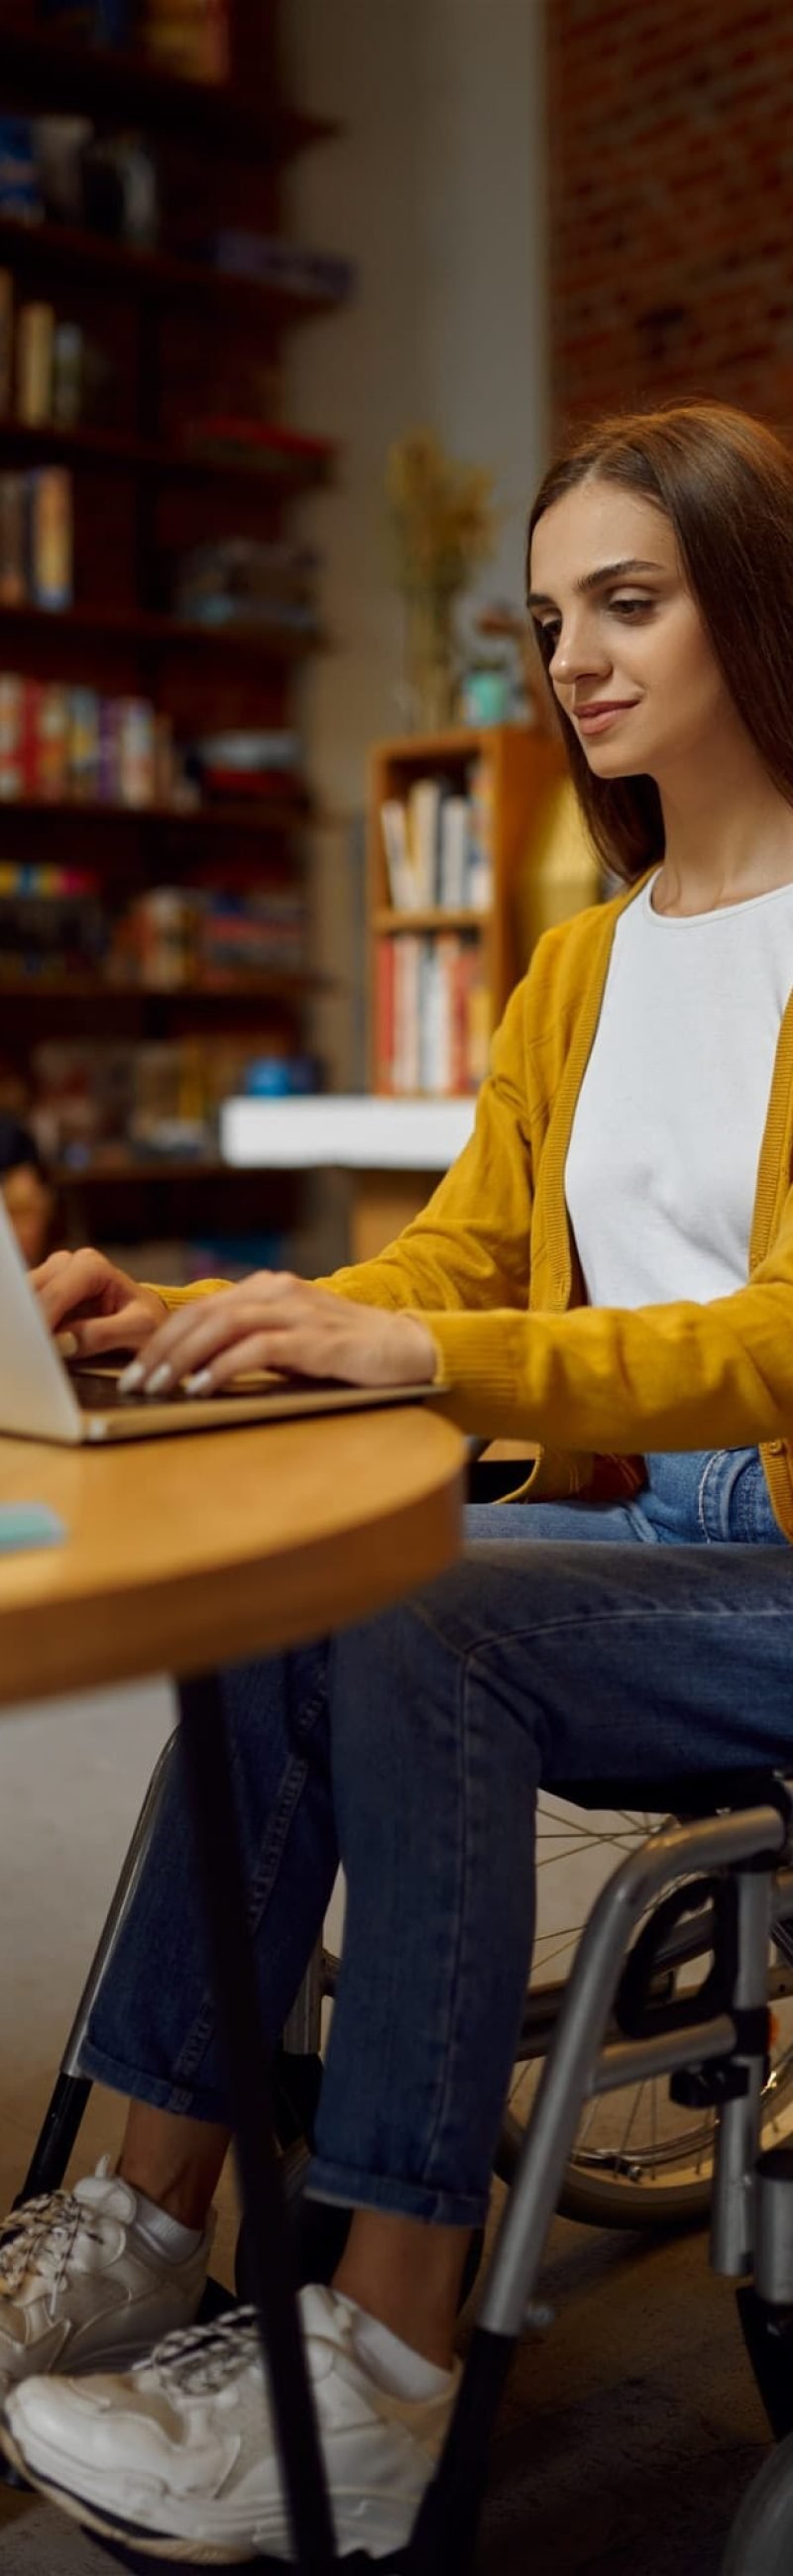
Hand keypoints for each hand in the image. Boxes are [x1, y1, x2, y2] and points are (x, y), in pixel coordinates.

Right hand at [31, 1249, 166, 1358]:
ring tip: (36, 1350)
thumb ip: (102, 1335)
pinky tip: (37, 1345)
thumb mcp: (139, 1331)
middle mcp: (67, 1264)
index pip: (56, 1294)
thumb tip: (62, 1343)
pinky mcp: (44, 1294)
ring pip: (25, 1299)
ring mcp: (52, 1277)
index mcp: (91, 1266)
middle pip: (33, 1293)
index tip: (36, 1348)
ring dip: (28, 1325)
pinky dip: (29, 1326)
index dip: (43, 1321)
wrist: (147, 1322)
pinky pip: (27, 1310)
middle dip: (32, 1322)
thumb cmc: (147, 1322)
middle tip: (33, 1352)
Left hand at [114, 1273, 437, 1397]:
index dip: (161, 1340)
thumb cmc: (345, 1353)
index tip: (135, 1370)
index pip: (199, 1310)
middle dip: (161, 1351)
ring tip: (160, 1388)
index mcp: (266, 1290)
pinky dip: (224, 1367)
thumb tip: (195, 1370)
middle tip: (136, 1384)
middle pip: (202, 1316)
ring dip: (183, 1359)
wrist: (407, 1349)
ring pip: (222, 1327)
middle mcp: (276, 1292)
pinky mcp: (315, 1338)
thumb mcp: (289, 1342)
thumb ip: (249, 1345)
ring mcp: (297, 1312)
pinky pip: (257, 1348)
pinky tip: (203, 1388)